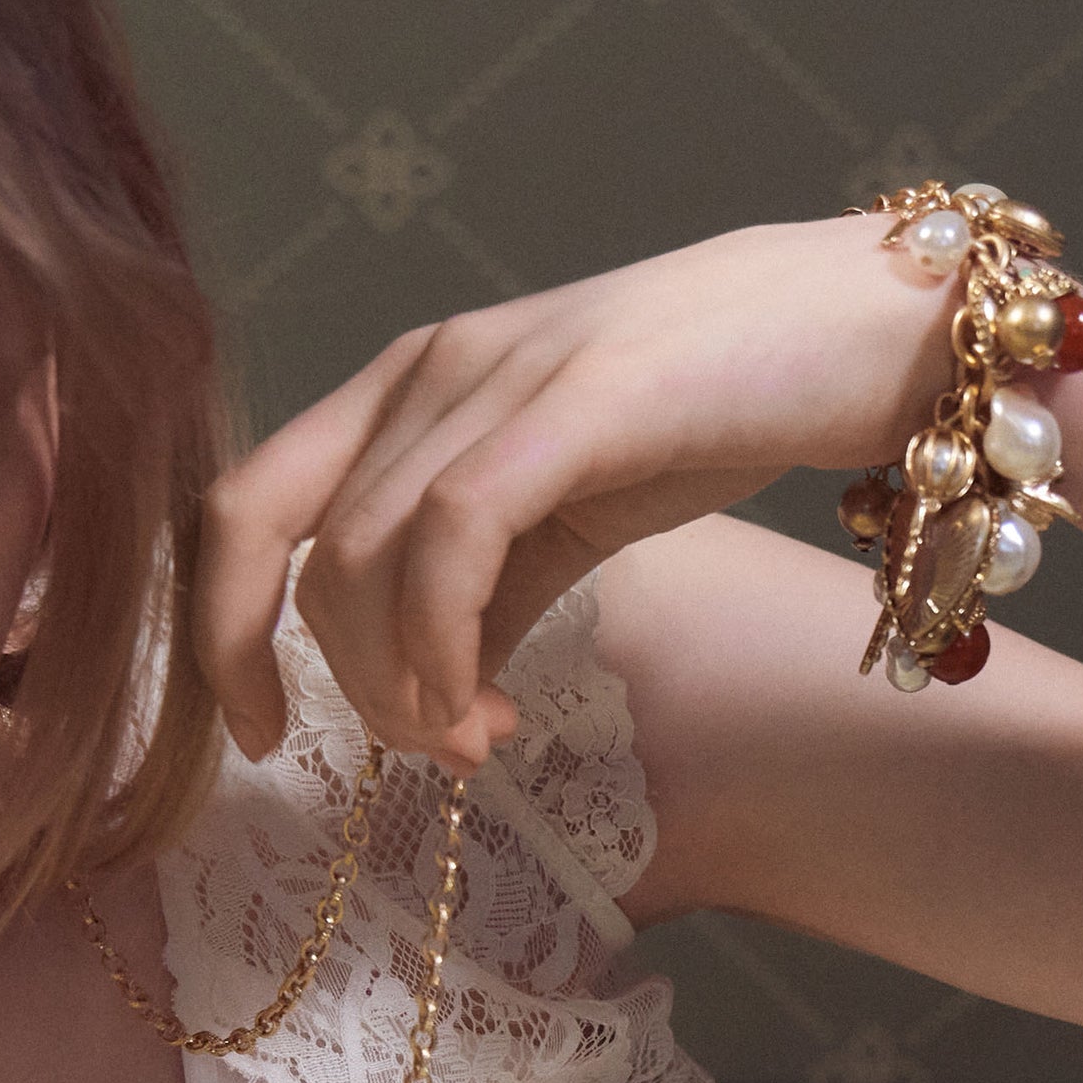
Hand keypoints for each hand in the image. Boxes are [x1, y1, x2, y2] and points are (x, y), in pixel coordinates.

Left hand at [195, 216, 957, 767]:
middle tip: (441, 753)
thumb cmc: (721, 412)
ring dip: (405, 687)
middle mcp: (424, 368)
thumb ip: (490, 598)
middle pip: (295, 553)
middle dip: (345, 688)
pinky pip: (450, 541)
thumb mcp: (571, 516)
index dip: (222, 631)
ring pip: (365, 559)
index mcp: (406, 388)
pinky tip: (491, 711)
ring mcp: (490, 376)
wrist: (859, 330)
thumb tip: (436, 701)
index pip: (246, 507)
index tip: (262, 734)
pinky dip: (445, 650)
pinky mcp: (566, 404)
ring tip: (483, 741)